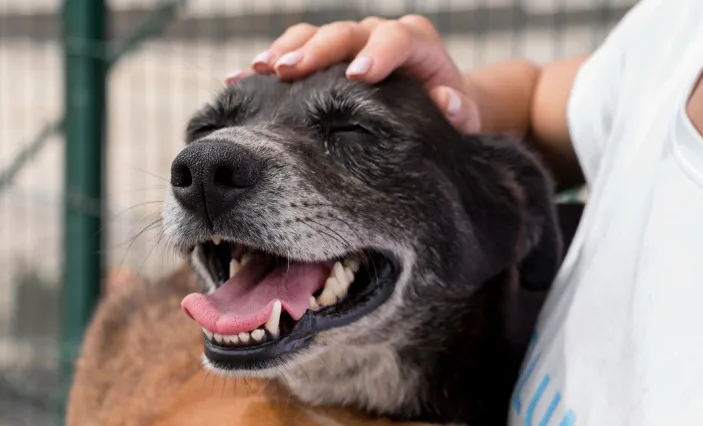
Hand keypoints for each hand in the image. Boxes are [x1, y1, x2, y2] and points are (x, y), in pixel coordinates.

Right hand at [228, 16, 480, 132]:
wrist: (437, 102)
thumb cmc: (449, 112)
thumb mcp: (462, 116)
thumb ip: (459, 110)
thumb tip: (449, 103)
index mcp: (415, 42)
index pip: (396, 39)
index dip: (378, 54)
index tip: (359, 75)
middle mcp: (378, 34)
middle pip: (344, 32)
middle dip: (316, 50)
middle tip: (289, 71)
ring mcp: (349, 42)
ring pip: (313, 35)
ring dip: (284, 51)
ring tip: (257, 71)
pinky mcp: (327, 55)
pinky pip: (294, 50)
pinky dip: (269, 64)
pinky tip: (240, 79)